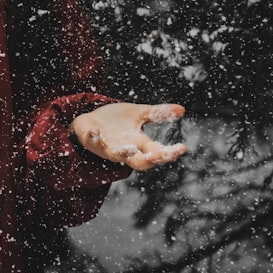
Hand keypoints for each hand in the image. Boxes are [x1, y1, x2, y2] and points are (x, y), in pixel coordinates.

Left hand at [71, 102, 186, 170]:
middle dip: (150, 160)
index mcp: (138, 143)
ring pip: (115, 156)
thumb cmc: (116, 120)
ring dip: (122, 153)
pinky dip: (93, 137)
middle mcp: (124, 148)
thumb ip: (158, 113)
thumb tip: (182, 109)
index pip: (157, 152)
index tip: (182, 148)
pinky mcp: (90, 139)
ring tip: (129, 149)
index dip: (169, 153)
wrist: (90, 120)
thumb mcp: (139, 113)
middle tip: (158, 156)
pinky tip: (95, 130)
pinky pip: (91, 141)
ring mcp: (106, 146)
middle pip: (140, 162)